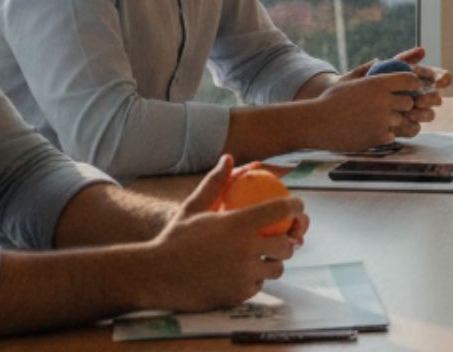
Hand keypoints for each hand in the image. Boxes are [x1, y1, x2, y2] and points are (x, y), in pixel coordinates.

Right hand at [143, 155, 305, 311]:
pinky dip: (255, 279)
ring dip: (273, 262)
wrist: (156, 276)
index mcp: (238, 224)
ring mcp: (244, 274)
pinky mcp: (239, 294)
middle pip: (286, 244)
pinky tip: (245, 273)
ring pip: (276, 268)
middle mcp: (246, 249)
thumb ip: (215, 183)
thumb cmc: (174, 239)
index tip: (296, 207)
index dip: (295, 206)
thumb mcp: (193, 207)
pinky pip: (259, 285)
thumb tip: (228, 158)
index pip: (280, 210)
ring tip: (263, 257)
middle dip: (288, 240)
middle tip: (280, 238)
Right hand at [305, 73, 418, 151]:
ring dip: (393, 121)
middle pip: (409, 102)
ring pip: (402, 121)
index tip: (405, 90)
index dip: (410, 85)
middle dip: (403, 105)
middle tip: (392, 107)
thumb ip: (365, 70)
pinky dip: (384, 134)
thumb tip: (378, 60)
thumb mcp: (347, 81)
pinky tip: (370, 131)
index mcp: (378, 83)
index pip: (410, 81)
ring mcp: (382, 120)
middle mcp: (383, 101)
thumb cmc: (329, 101)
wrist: (316, 123)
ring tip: (379, 120)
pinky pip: (392, 135)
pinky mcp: (378, 137)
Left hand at [372, 47, 451, 136]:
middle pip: (437, 98)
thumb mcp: (385, 67)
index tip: (439, 81)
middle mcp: (422, 96)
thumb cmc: (369, 80)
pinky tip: (400, 124)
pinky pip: (415, 129)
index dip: (443, 79)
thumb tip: (423, 50)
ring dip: (423, 114)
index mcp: (420, 79)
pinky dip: (410, 126)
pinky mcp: (406, 127)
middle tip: (419, 100)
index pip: (440, 77)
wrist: (352, 102)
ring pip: (429, 115)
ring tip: (409, 113)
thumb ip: (404, 58)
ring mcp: (415, 113)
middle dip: (431, 99)